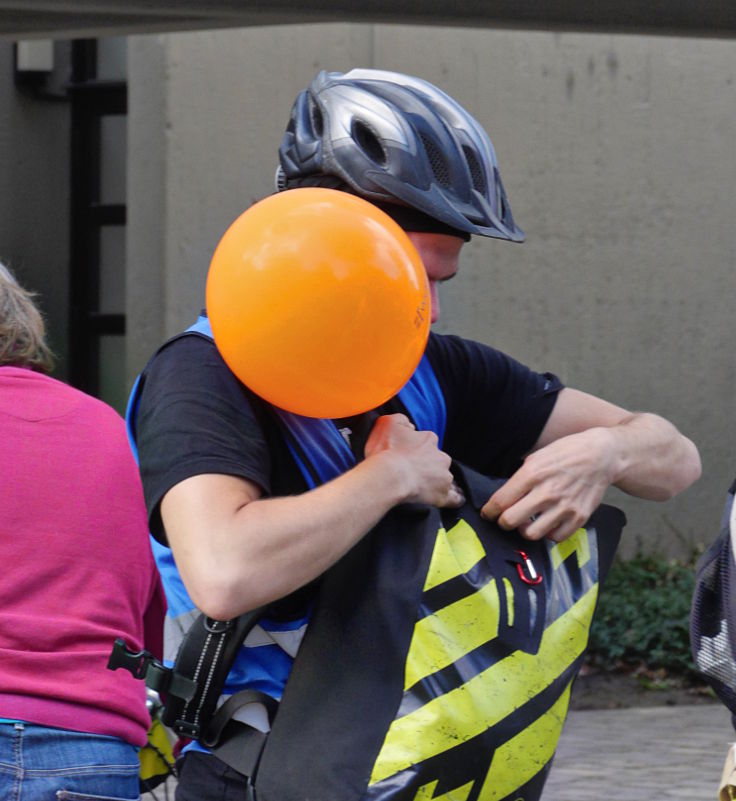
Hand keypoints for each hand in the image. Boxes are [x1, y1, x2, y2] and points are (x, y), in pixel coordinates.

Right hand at [364, 414, 463, 508]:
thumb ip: (401, 420)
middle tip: (411, 472)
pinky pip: (453, 498)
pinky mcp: (443, 495)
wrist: (389, 477)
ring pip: (444, 477)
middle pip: (436, 460)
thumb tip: (409, 427)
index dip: (416, 449)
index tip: (406, 455)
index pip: (427, 442)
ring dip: (436, 481)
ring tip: (423, 488)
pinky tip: (449, 499)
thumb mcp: (387, 423)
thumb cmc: (386, 451)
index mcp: (429, 439)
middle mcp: (441, 457)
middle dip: (427, 465)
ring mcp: (444, 477)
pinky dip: (453, 498)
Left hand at [480, 427, 615, 541]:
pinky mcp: (579, 517)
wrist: (602, 455)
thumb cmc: (567, 452)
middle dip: (502, 522)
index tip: (488, 513)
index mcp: (532, 473)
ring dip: (524, 530)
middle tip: (504, 519)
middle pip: (510, 520)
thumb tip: (504, 495)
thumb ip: (521, 476)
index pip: (500, 501)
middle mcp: (546, 492)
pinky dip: (547, 533)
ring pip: (531, 533)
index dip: (489, 511)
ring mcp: (564, 506)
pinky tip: (546, 524)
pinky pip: (555, 537)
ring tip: (525, 523)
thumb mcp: (537, 456)